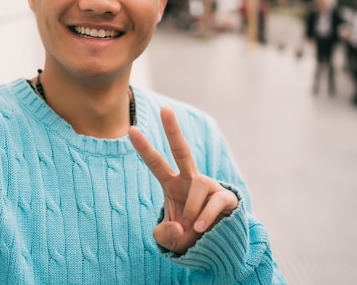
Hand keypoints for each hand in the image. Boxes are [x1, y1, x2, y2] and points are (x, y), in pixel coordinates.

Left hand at [129, 106, 238, 254]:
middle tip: (165, 108)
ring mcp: (208, 186)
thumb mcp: (168, 241)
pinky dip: (204, 217)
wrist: (215, 247)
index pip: (155, 163)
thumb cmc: (187, 237)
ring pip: (196, 189)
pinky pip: (214, 202)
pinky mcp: (225, 196)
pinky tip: (200, 228)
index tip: (131, 129)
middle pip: (181, 150)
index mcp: (171, 184)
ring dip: (190, 212)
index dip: (144, 147)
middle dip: (173, 129)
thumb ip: (164, 235)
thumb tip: (179, 227)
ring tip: (191, 229)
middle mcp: (189, 179)